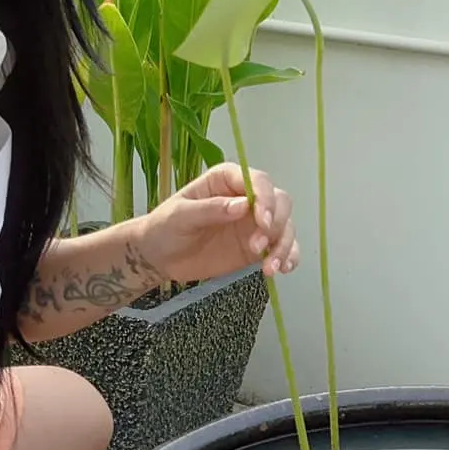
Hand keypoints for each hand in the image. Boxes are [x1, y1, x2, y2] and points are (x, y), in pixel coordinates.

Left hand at [137, 165, 298, 287]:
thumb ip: (210, 209)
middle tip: (258, 248)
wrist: (159, 256)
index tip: (262, 222)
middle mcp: (247, 198)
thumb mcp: (181, 216)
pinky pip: (283, 248)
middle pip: (279, 202)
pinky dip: (289, 257)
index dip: (266, 199)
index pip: (258, 181)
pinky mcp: (258, 246)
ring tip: (270, 268)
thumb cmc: (165, 227)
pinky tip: (282, 269)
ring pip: (285, 226)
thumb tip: (243, 206)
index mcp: (227, 180)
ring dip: (284, 246)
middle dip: (276, 224)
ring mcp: (254, 223)